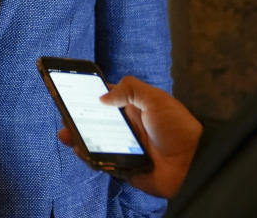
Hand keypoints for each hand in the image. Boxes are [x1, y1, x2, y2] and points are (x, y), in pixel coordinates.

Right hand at [57, 75, 202, 197]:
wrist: (193, 161)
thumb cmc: (178, 127)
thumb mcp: (155, 98)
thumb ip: (130, 89)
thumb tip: (102, 97)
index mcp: (132, 109)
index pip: (105, 101)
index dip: (88, 97)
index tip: (71, 93)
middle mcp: (125, 128)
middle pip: (94, 122)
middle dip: (77, 118)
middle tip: (63, 115)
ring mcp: (123, 147)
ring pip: (94, 142)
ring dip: (78, 137)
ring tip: (65, 134)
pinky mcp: (123, 166)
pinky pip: (101, 162)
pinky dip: (88, 157)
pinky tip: (79, 149)